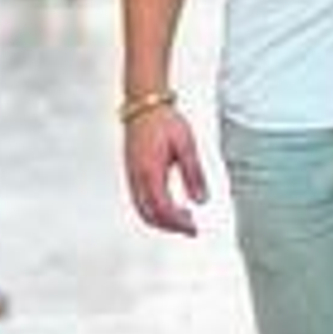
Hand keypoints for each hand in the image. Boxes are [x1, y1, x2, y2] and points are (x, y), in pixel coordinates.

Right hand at [124, 108, 208, 236]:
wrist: (143, 103)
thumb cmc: (164, 120)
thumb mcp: (185, 144)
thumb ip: (194, 174)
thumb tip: (202, 201)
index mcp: (150, 172)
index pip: (163, 209)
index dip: (178, 224)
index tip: (194, 229)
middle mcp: (137, 178)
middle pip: (150, 216)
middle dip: (170, 226)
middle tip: (190, 228)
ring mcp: (131, 176)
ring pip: (142, 210)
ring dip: (162, 219)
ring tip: (184, 216)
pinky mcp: (131, 172)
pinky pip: (139, 200)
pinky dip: (154, 209)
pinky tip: (170, 203)